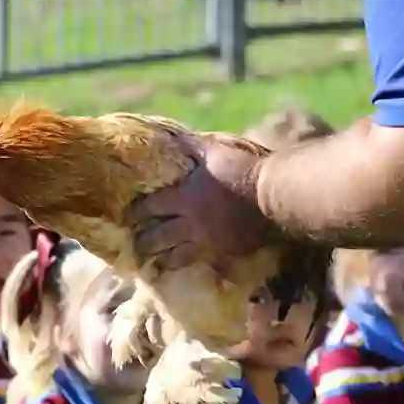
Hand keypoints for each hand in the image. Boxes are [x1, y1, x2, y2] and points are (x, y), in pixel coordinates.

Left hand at [128, 134, 276, 271]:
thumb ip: (191, 147)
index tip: (127, 216)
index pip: (150, 208)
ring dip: (162, 259)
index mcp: (184, 197)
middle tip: (136, 247)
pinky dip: (189, 264)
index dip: (136, 213)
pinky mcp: (226, 252)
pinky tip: (184, 265)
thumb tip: (173, 138)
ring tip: (154, 264)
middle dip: (143, 243)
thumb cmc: (244, 169)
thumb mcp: (214, 150)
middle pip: (158, 238)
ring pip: (176, 256)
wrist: (276, 196)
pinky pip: (201, 261)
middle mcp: (191, 223)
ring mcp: (208, 241)